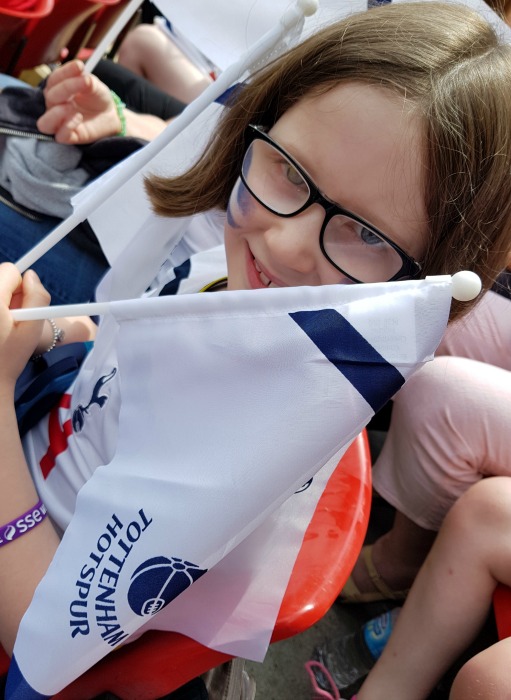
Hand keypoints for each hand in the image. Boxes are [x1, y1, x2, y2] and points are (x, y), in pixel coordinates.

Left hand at [0, 264, 49, 387]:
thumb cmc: (9, 356)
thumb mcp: (32, 328)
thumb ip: (38, 297)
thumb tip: (32, 276)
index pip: (10, 270)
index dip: (21, 287)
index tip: (22, 307)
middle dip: (9, 293)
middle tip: (12, 319)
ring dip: (1, 302)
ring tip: (2, 326)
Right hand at [36, 60, 122, 143]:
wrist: (111, 115)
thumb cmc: (98, 98)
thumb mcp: (94, 85)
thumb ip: (86, 79)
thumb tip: (80, 71)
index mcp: (57, 89)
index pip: (53, 80)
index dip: (64, 72)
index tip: (80, 66)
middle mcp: (54, 106)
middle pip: (50, 97)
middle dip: (66, 88)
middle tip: (84, 83)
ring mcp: (60, 123)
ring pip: (44, 123)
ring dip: (56, 113)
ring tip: (71, 107)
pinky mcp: (70, 137)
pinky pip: (59, 136)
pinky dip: (67, 127)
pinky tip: (78, 118)